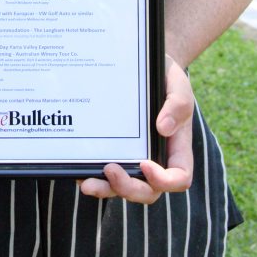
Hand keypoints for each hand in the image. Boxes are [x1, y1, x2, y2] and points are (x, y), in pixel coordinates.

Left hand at [79, 54, 193, 203]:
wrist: (146, 65)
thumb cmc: (166, 77)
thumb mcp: (178, 85)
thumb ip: (178, 105)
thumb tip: (163, 128)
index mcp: (176, 148)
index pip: (178, 177)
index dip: (163, 180)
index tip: (145, 164)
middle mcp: (156, 159)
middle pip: (148, 191)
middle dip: (128, 188)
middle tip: (110, 171)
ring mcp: (135, 157)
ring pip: (124, 187)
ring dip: (106, 189)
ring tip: (87, 182)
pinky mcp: (116, 150)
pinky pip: (105, 173)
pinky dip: (93, 175)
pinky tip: (78, 168)